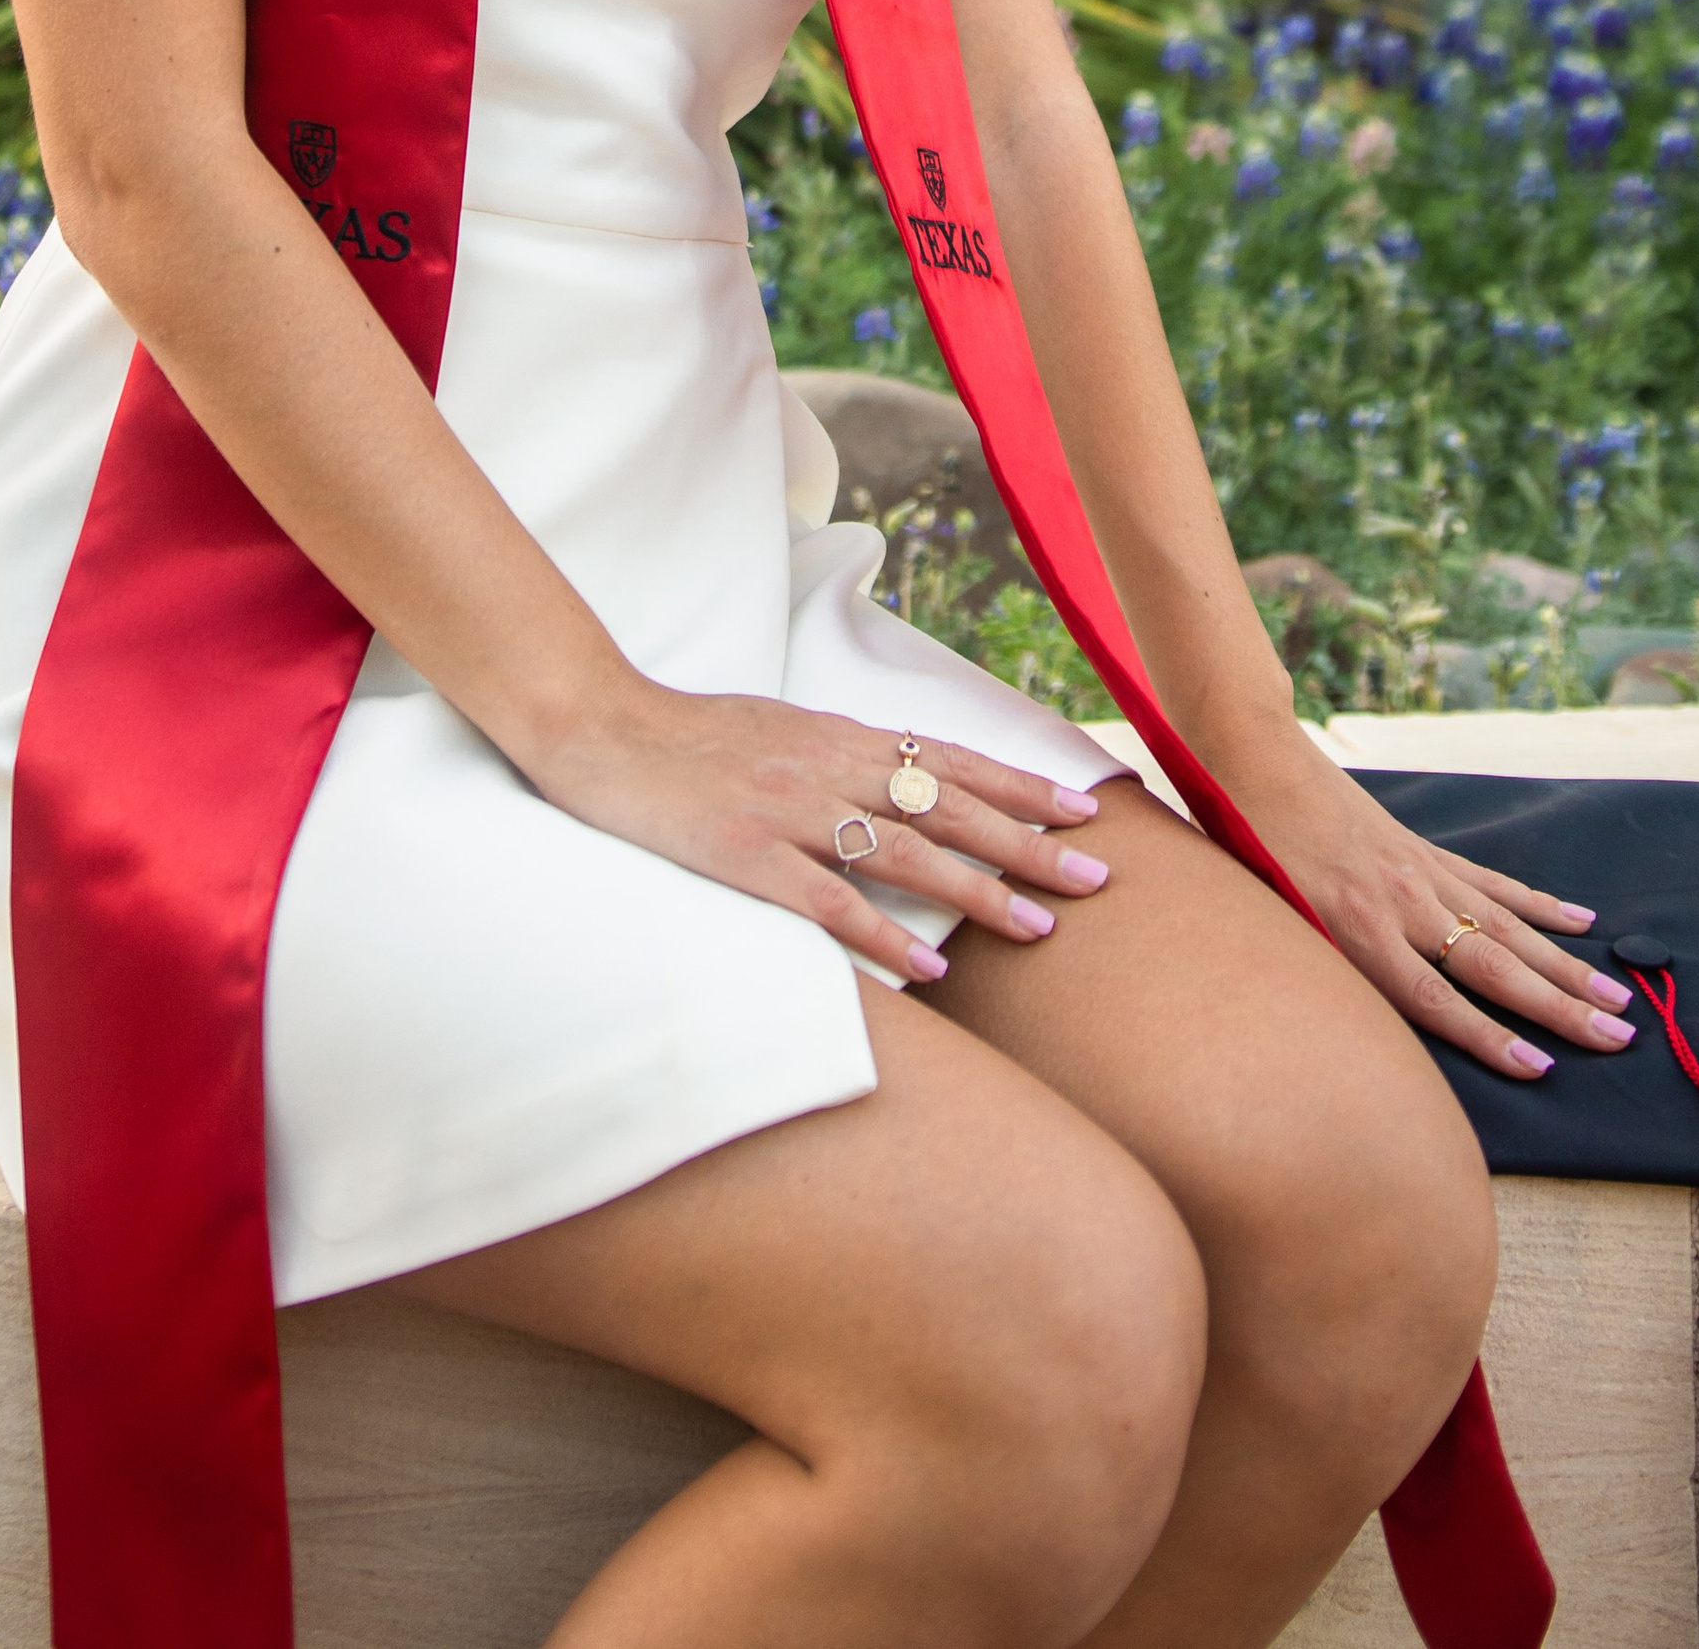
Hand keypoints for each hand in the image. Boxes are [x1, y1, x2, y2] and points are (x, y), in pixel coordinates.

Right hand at [538, 683, 1111, 983]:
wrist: (600, 729)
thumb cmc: (688, 737)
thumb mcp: (778, 731)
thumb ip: (838, 758)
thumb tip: (898, 783)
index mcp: (837, 736)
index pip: (949, 759)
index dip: (1020, 784)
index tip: (1085, 807)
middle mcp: (827, 768)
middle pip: (948, 807)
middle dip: (1029, 841)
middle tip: (1098, 876)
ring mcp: (788, 811)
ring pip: (905, 853)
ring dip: (980, 891)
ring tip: (1040, 925)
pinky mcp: (746, 855)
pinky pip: (829, 903)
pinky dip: (886, 938)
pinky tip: (934, 970)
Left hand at [1224, 737, 1638, 1080]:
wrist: (1251, 760)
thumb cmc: (1247, 851)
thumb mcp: (1271, 923)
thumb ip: (1322, 972)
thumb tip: (1353, 1030)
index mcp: (1357, 930)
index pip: (1436, 1001)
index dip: (1489, 1039)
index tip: (1543, 1069)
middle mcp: (1400, 904)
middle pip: (1491, 968)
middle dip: (1558, 1007)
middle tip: (1618, 1039)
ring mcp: (1419, 872)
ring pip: (1505, 928)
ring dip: (1564, 966)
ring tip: (1617, 998)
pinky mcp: (1422, 847)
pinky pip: (1490, 883)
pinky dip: (1536, 905)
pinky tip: (1579, 922)